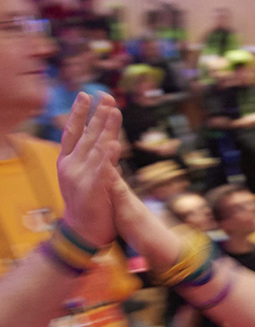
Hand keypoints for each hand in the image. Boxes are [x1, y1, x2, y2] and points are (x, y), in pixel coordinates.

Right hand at [57, 92, 122, 245]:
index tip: (85, 94)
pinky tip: (115, 143)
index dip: (78, 112)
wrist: (82, 232)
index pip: (72, 132)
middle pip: (85, 135)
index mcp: (67, 162)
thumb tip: (106, 140)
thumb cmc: (89, 203)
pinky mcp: (92, 189)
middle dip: (97, 114)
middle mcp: (70, 166)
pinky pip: (102, 169)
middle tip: (106, 95)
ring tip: (114, 110)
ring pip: (95, 147)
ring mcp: (79, 177)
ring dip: (105, 128)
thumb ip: (95, 159)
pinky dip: (109, 155)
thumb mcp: (86, 177)